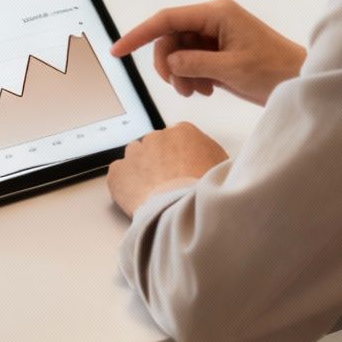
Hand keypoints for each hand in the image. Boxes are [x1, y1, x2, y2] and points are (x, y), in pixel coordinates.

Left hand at [107, 122, 228, 217]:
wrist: (183, 208)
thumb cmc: (204, 190)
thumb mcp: (223, 166)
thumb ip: (211, 154)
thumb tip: (208, 158)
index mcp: (184, 132)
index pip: (178, 139)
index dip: (180, 157)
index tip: (182, 170)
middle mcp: (157, 137)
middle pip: (156, 146)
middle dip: (159, 162)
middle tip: (168, 184)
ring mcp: (135, 153)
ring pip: (135, 157)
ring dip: (141, 171)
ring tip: (153, 192)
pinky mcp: (118, 171)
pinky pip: (119, 174)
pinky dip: (125, 184)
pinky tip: (138, 197)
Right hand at [110, 0, 306, 105]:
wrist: (300, 81)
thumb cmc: (274, 70)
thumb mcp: (231, 68)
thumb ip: (195, 63)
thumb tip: (169, 62)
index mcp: (217, 14)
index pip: (167, 19)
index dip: (139, 34)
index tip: (118, 51)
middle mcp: (214, 20)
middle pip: (170, 38)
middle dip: (168, 64)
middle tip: (179, 87)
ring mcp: (216, 36)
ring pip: (179, 53)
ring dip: (180, 74)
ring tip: (196, 92)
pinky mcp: (219, 52)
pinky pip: (191, 62)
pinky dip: (192, 77)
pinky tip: (205, 89)